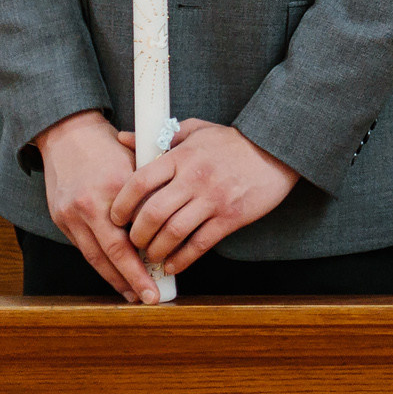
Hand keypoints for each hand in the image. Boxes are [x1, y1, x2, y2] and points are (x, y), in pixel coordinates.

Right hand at [34, 110, 161, 302]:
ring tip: (132, 294)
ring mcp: (71, 214)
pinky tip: (113, 275)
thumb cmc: (109, 146)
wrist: (68, 134)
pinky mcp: (60, 218)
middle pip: (112, 252)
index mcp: (115, 188)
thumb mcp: (136, 162)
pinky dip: (99, 264)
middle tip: (150, 297)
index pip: (133, 233)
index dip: (146, 260)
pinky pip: (82, 248)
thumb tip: (169, 221)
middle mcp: (90, 205)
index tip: (162, 277)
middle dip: (132, 279)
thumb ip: (149, 192)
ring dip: (114, 278)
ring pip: (94, 256)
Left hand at [110, 119, 298, 275]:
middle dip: (136, 234)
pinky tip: (173, 263)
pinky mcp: (231, 217)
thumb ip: (161, 136)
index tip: (116, 217)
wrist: (276, 148)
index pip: (139, 182)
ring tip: (152, 254)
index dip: (121, 204)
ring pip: (173, 233)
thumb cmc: (233, 141)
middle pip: (153, 213)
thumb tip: (124, 138)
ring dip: (156, 250)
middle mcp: (194, 178)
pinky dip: (182, 259)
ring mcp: (213, 199)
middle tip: (133, 241)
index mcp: (182, 156)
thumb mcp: (197, 130)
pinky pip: (200, 244)